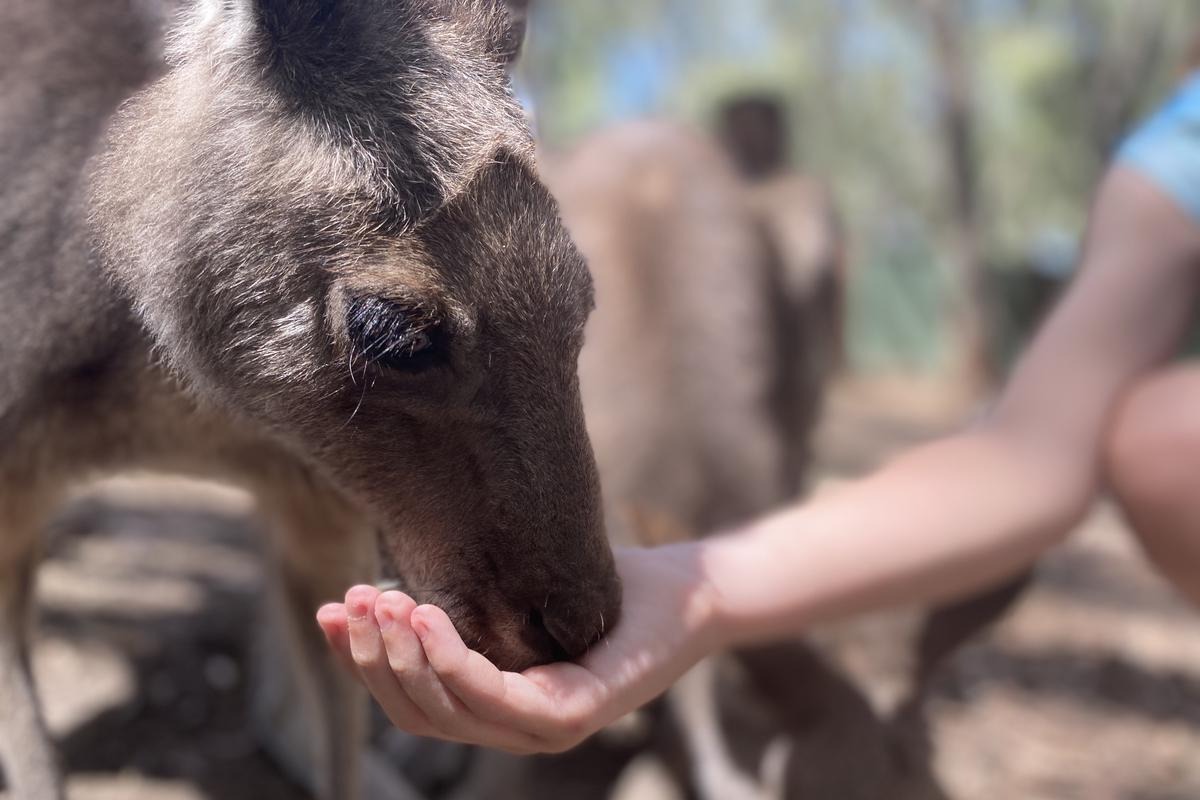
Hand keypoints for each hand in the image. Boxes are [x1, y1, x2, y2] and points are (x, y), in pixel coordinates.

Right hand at [316, 543, 721, 753]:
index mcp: (500, 707)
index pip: (412, 702)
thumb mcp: (518, 591)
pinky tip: (423, 615)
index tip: (327, 610)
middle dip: (370, 659)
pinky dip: (451, 660)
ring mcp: (547, 729)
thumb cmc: (607, 586)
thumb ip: (464, 601)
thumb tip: (390, 572)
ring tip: (376, 602)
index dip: (361, 663)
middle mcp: (518, 729)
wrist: (687, 590)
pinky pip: (496, 697)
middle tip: (346, 601)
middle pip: (419, 714)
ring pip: (448, 710)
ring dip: (400, 658)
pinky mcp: (575, 715)